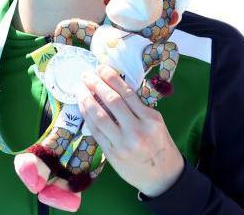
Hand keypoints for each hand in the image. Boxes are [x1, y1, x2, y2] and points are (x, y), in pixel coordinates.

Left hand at [78, 65, 183, 197]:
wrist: (163, 177)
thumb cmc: (159, 144)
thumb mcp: (156, 123)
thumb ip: (137, 108)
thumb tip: (112, 86)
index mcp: (150, 119)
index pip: (126, 93)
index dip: (110, 78)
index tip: (100, 68)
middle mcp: (137, 130)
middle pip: (111, 101)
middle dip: (95, 84)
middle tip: (86, 75)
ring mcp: (123, 143)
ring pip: (99, 115)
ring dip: (86, 99)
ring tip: (80, 88)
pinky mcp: (111, 153)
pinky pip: (95, 131)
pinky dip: (87, 116)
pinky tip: (82, 106)